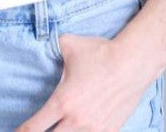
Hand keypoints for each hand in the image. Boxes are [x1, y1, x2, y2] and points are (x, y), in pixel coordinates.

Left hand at [15, 34, 157, 131]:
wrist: (132, 62)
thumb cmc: (102, 53)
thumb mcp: (69, 45)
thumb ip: (51, 48)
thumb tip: (42, 43)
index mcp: (62, 102)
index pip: (34, 128)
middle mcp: (76, 121)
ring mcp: (94, 129)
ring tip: (60, 128)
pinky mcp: (109, 131)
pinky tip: (79, 129)